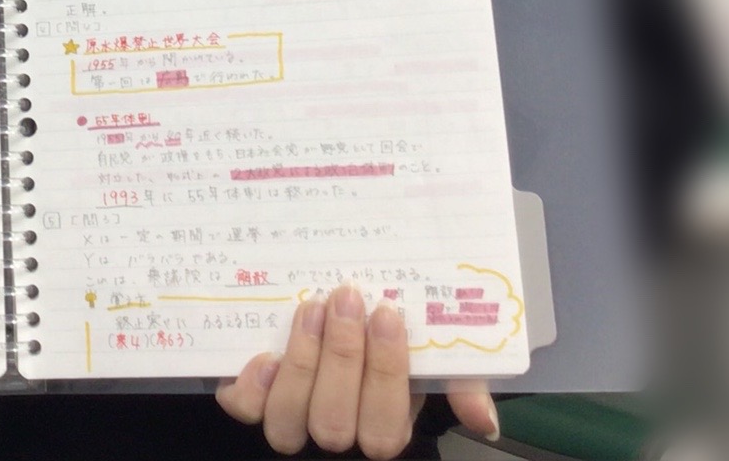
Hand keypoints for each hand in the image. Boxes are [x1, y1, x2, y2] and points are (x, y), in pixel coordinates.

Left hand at [214, 284, 498, 457]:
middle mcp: (336, 430)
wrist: (342, 309)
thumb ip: (459, 380)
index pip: (385, 426)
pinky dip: (251, 387)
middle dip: (342, 358)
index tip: (387, 312)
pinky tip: (264, 354)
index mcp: (384, 426)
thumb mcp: (431, 355)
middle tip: (347, 298)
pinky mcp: (253, 398)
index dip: (385, 373)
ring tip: (312, 309)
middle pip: (334, 424)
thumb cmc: (390, 336)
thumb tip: (483, 417)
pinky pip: (245, 409)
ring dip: (301, 365)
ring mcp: (291, 417)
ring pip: (287, 423)